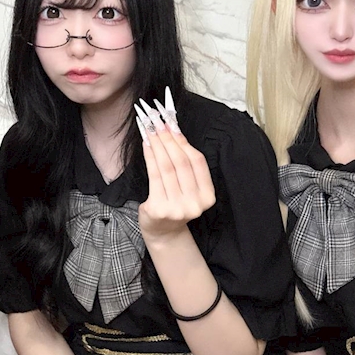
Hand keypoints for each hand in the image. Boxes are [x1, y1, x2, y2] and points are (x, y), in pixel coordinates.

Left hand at [134, 90, 215, 240]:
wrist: (163, 231)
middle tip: (158, 123)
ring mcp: (177, 208)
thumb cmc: (175, 203)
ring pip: (166, 167)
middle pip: (181, 163)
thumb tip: (174, 130)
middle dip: (168, 139)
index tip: (172, 124)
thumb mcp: (188, 186)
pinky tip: (146, 145)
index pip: (197, 162)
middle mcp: (195, 204)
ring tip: (150, 130)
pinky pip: (154, 176)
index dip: (183, 141)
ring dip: (158, 145)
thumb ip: (185, 164)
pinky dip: (150, 157)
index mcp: (208, 196)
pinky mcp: (159, 209)